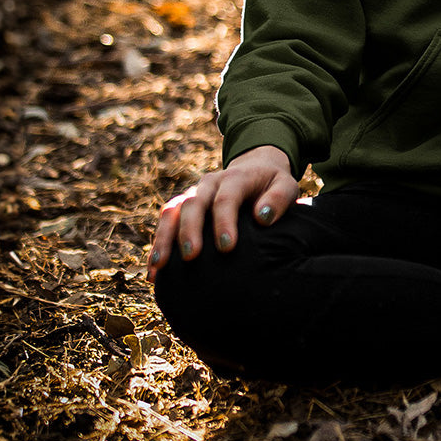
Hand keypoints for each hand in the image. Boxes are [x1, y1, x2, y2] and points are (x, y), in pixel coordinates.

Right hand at [146, 145, 296, 281]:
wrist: (256, 168)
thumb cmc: (273, 184)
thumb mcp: (286, 185)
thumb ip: (279, 199)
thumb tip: (262, 217)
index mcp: (236, 177)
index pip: (227, 198)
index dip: (225, 222)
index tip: (227, 247)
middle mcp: (210, 183)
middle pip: (194, 203)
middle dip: (190, 230)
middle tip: (192, 256)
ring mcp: (194, 194)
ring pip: (172, 211)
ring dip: (165, 237)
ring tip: (160, 266)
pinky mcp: (183, 206)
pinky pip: (166, 221)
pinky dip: (158, 244)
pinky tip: (155, 271)